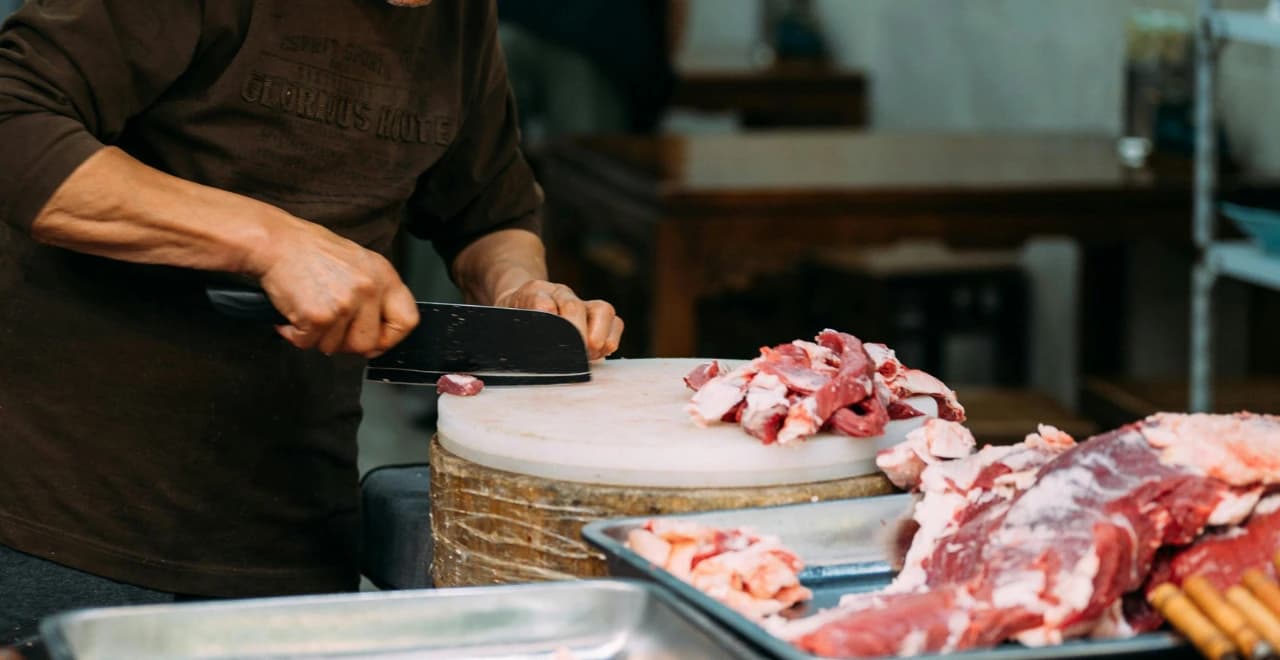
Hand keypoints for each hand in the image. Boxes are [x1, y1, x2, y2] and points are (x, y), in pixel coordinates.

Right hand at [247, 218, 418, 357]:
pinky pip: (308, 343)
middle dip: (345, 343)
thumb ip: (374, 294)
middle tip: (329, 328)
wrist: (275, 241)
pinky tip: (292, 314)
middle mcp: (369, 289)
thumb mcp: (358, 263)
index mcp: (383, 276)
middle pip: (368, 343)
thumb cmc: (310, 251)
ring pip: (335, 347)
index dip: (390, 338)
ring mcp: (345, 303)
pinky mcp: (319, 316)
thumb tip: (380, 331)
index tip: (375, 341)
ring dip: (317, 337)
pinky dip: (295, 334)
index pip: (407, 321)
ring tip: (308, 311)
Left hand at [494, 280, 622, 359]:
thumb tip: (523, 353)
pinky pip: (615, 322)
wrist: (521, 304)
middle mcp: (560, 294)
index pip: (539, 300)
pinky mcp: (598, 316)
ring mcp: (582, 303)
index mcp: (532, 292)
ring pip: (603, 310)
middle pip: (573, 307)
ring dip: (597, 337)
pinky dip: (610, 340)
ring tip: (588, 355)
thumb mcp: (502, 325)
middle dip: (575, 334)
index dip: (546, 314)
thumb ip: (510, 335)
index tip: (549, 333)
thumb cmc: (512, 322)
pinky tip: (598, 354)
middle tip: (572, 357)